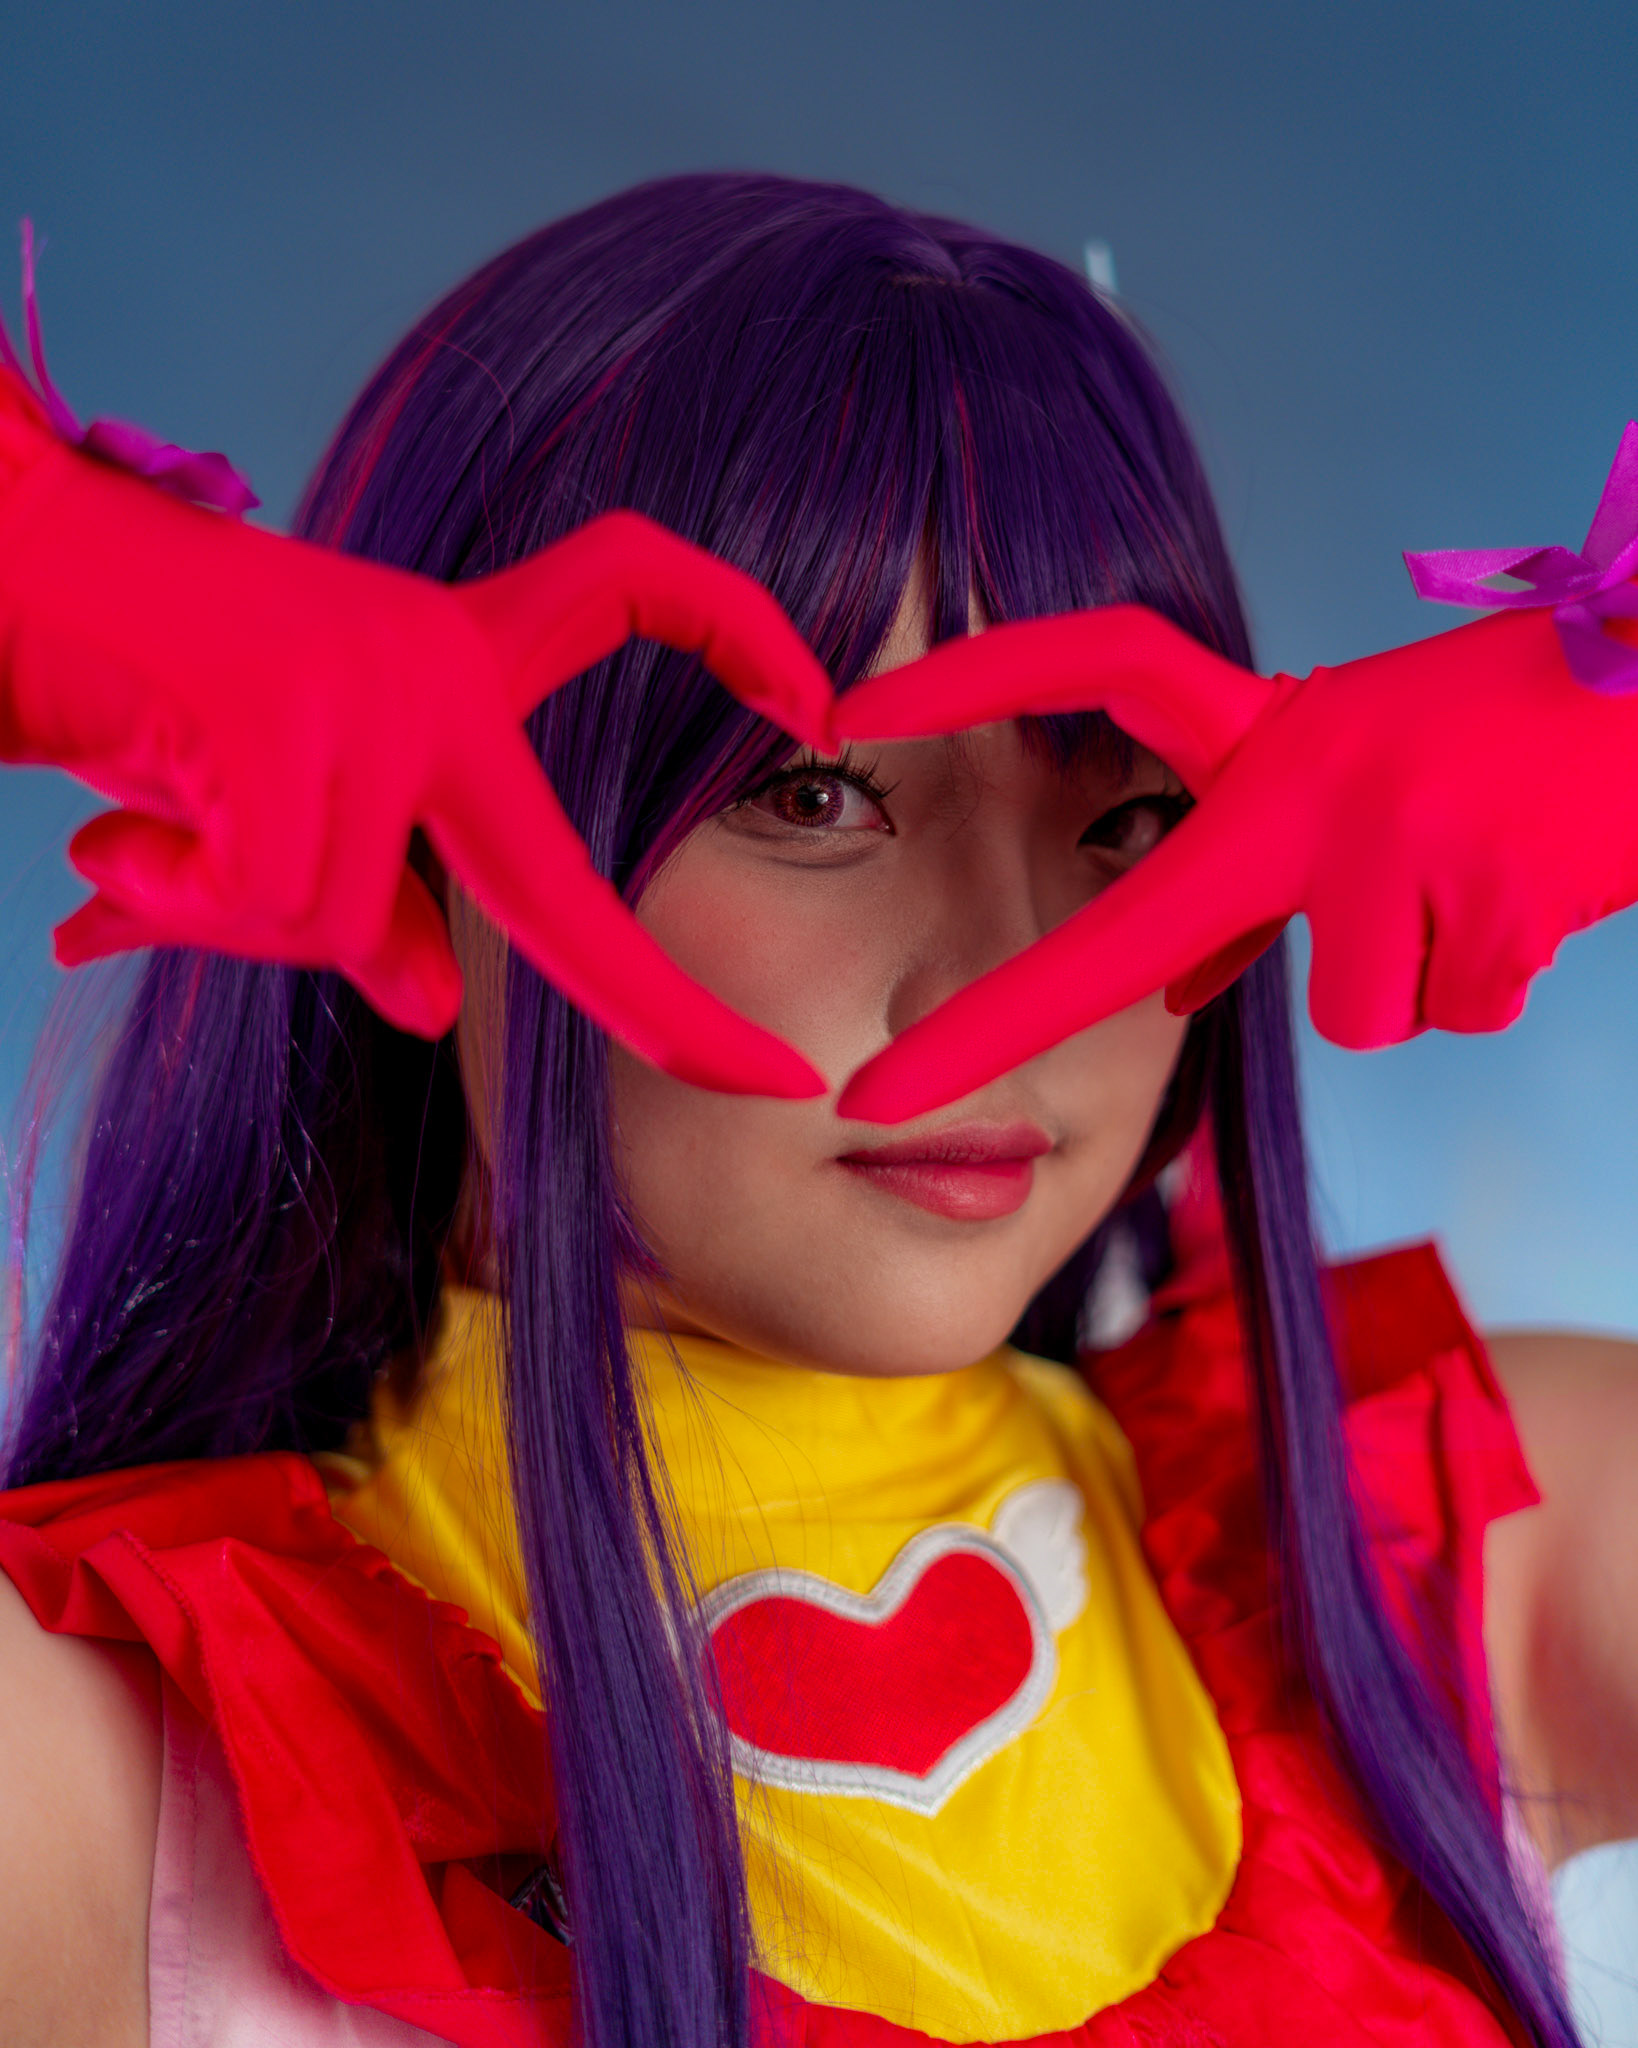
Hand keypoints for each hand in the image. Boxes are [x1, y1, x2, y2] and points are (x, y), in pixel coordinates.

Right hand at [0, 371, 834, 1096]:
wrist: (4, 572)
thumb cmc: (142, 680)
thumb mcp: (281, 798)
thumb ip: (374, 894)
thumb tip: (433, 1007)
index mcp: (452, 653)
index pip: (624, 586)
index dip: (728, 619)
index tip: (822, 703)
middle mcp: (431, 660)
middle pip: (553, 880)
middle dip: (664, 1011)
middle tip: (778, 1089)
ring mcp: (367, 689)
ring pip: (338, 919)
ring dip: (229, 913)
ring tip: (147, 834)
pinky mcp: (286, 719)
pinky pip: (266, 903)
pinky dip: (174, 900)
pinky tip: (117, 837)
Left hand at [831, 600, 1637, 1121]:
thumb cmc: (1506, 739)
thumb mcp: (1358, 786)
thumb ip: (1257, 882)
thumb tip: (1177, 994)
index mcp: (1267, 732)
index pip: (1097, 667)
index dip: (975, 679)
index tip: (847, 718)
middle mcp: (1308, 775)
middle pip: (1133, 934)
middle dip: (996, 1030)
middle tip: (876, 1102)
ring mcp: (1395, 835)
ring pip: (1355, 1011)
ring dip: (1419, 974)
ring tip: (1481, 874)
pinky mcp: (1493, 894)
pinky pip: (1456, 1010)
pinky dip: (1495, 977)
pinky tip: (1534, 890)